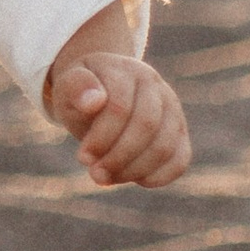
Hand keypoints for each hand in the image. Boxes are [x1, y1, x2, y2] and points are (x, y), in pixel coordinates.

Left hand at [46, 50, 190, 186]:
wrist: (100, 93)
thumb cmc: (82, 93)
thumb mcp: (69, 86)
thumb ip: (76, 88)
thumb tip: (94, 101)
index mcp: (128, 71)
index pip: (120, 106)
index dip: (102, 137)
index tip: (83, 158)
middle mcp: (157, 88)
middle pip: (147, 126)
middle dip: (119, 156)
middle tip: (95, 174)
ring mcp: (173, 111)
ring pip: (165, 146)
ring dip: (134, 170)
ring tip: (106, 178)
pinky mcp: (180, 134)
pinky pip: (180, 161)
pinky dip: (158, 177)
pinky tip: (132, 179)